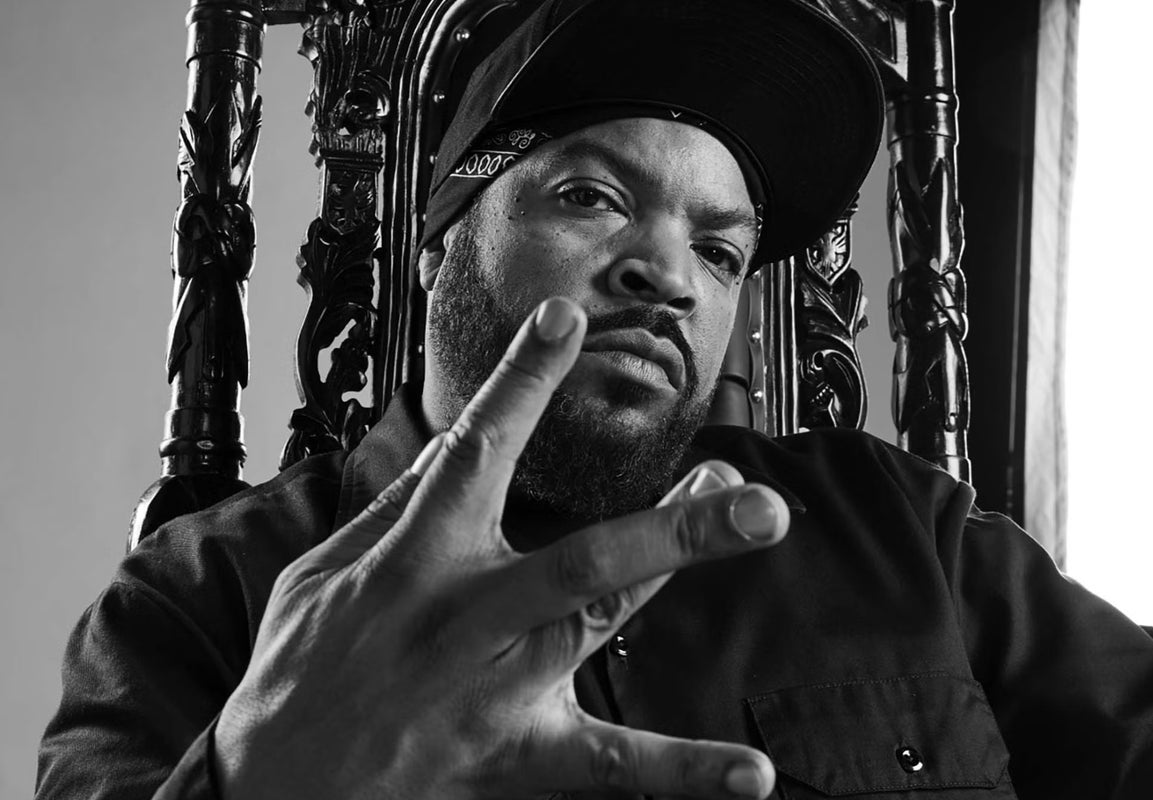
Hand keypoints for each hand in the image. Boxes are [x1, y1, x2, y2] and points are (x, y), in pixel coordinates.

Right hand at [213, 297, 790, 799]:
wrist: (273, 790)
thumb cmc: (298, 673)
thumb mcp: (320, 573)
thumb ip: (394, 510)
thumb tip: (449, 448)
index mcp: (412, 560)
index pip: (475, 450)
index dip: (522, 379)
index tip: (568, 318)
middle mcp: (464, 615)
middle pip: (582, 555)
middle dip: (668, 517)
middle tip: (737, 477)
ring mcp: (495, 688)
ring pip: (603, 623)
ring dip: (680, 567)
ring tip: (753, 518)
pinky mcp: (514, 756)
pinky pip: (609, 764)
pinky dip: (683, 769)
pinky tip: (753, 773)